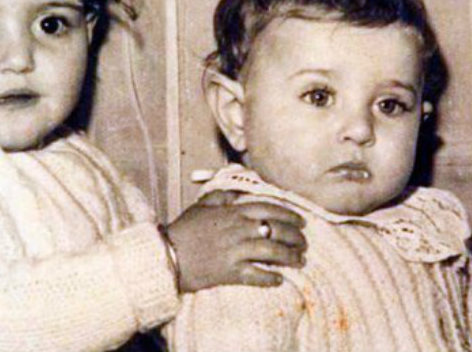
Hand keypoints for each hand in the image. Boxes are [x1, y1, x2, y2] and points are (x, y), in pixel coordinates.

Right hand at [165, 191, 305, 292]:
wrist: (167, 256)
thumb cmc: (184, 230)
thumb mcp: (202, 206)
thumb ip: (222, 196)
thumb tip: (238, 192)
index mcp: (232, 212)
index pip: (268, 209)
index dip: (288, 214)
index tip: (301, 220)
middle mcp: (237, 229)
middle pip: (275, 230)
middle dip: (295, 236)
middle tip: (304, 242)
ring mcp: (235, 251)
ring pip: (271, 251)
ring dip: (289, 256)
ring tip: (299, 260)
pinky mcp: (230, 272)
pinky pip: (256, 275)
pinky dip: (270, 278)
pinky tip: (279, 279)